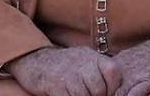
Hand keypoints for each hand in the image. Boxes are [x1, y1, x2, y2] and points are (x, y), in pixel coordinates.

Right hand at [5, 46, 121, 95]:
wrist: (34, 60)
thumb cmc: (64, 66)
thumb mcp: (85, 63)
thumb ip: (100, 74)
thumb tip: (115, 91)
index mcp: (93, 57)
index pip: (113, 72)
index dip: (112, 88)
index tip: (104, 93)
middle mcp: (82, 62)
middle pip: (99, 89)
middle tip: (87, 94)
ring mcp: (68, 72)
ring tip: (74, 94)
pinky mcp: (55, 84)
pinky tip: (65, 95)